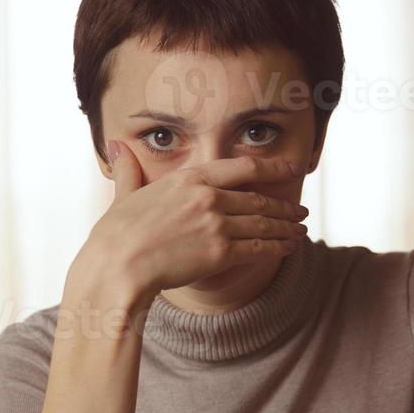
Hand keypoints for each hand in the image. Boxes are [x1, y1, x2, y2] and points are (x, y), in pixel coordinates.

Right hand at [74, 141, 307, 305]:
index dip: (273, 167)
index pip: (242, 167)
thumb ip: (127, 171)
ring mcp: (216, 224)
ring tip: (299, 231)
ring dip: (286, 228)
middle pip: (258, 199)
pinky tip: (287, 249)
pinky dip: (277, 248)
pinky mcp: (221, 253)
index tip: (291, 168)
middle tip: (299, 211)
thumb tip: (116, 146)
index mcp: (189, 178)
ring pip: (263, 224)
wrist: (117, 266)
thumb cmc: (114, 235)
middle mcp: (208, 197)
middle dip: (283, 206)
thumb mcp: (123, 195)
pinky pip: (259, 249)